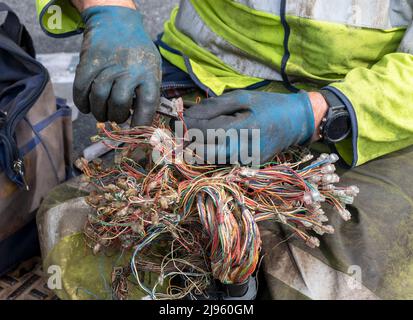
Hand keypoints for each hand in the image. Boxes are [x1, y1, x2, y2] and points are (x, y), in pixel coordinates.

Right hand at [73, 5, 160, 125]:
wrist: (116, 22)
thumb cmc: (138, 53)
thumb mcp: (152, 69)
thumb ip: (148, 93)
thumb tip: (144, 124)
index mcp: (149, 74)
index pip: (147, 105)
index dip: (141, 123)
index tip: (136, 134)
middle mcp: (129, 70)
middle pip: (120, 103)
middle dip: (117, 117)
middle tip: (117, 118)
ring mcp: (107, 65)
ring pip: (100, 98)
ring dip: (100, 112)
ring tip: (103, 114)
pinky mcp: (88, 62)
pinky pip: (81, 89)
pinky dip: (83, 103)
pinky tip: (88, 107)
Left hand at [182, 90, 316, 164]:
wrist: (298, 122)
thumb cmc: (269, 105)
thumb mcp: (244, 97)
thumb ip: (216, 105)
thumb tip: (191, 113)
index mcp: (246, 128)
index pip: (209, 131)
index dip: (190, 127)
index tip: (178, 119)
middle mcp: (247, 150)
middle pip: (207, 152)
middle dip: (189, 142)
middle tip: (179, 131)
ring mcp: (249, 161)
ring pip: (214, 159)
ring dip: (199, 148)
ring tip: (190, 136)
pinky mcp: (251, 166)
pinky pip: (225, 160)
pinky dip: (214, 151)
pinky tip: (210, 142)